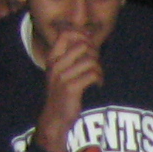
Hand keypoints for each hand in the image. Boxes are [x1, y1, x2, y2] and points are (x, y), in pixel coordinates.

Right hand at [35, 32, 102, 151]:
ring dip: (99, 68)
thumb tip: (88, 36)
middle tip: (96, 65)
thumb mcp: (62, 71)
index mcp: (52, 58)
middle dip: (95, 53)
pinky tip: (98, 84)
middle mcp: (55, 65)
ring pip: (90, 60)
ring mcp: (62, 77)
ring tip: (98, 76)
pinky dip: (99, 78)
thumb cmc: (63, 92)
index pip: (65, 34)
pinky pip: (92, 75)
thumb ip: (72, 55)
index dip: (82, 34)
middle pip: (83, 45)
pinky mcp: (71, 88)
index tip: (91, 43)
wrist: (55, 117)